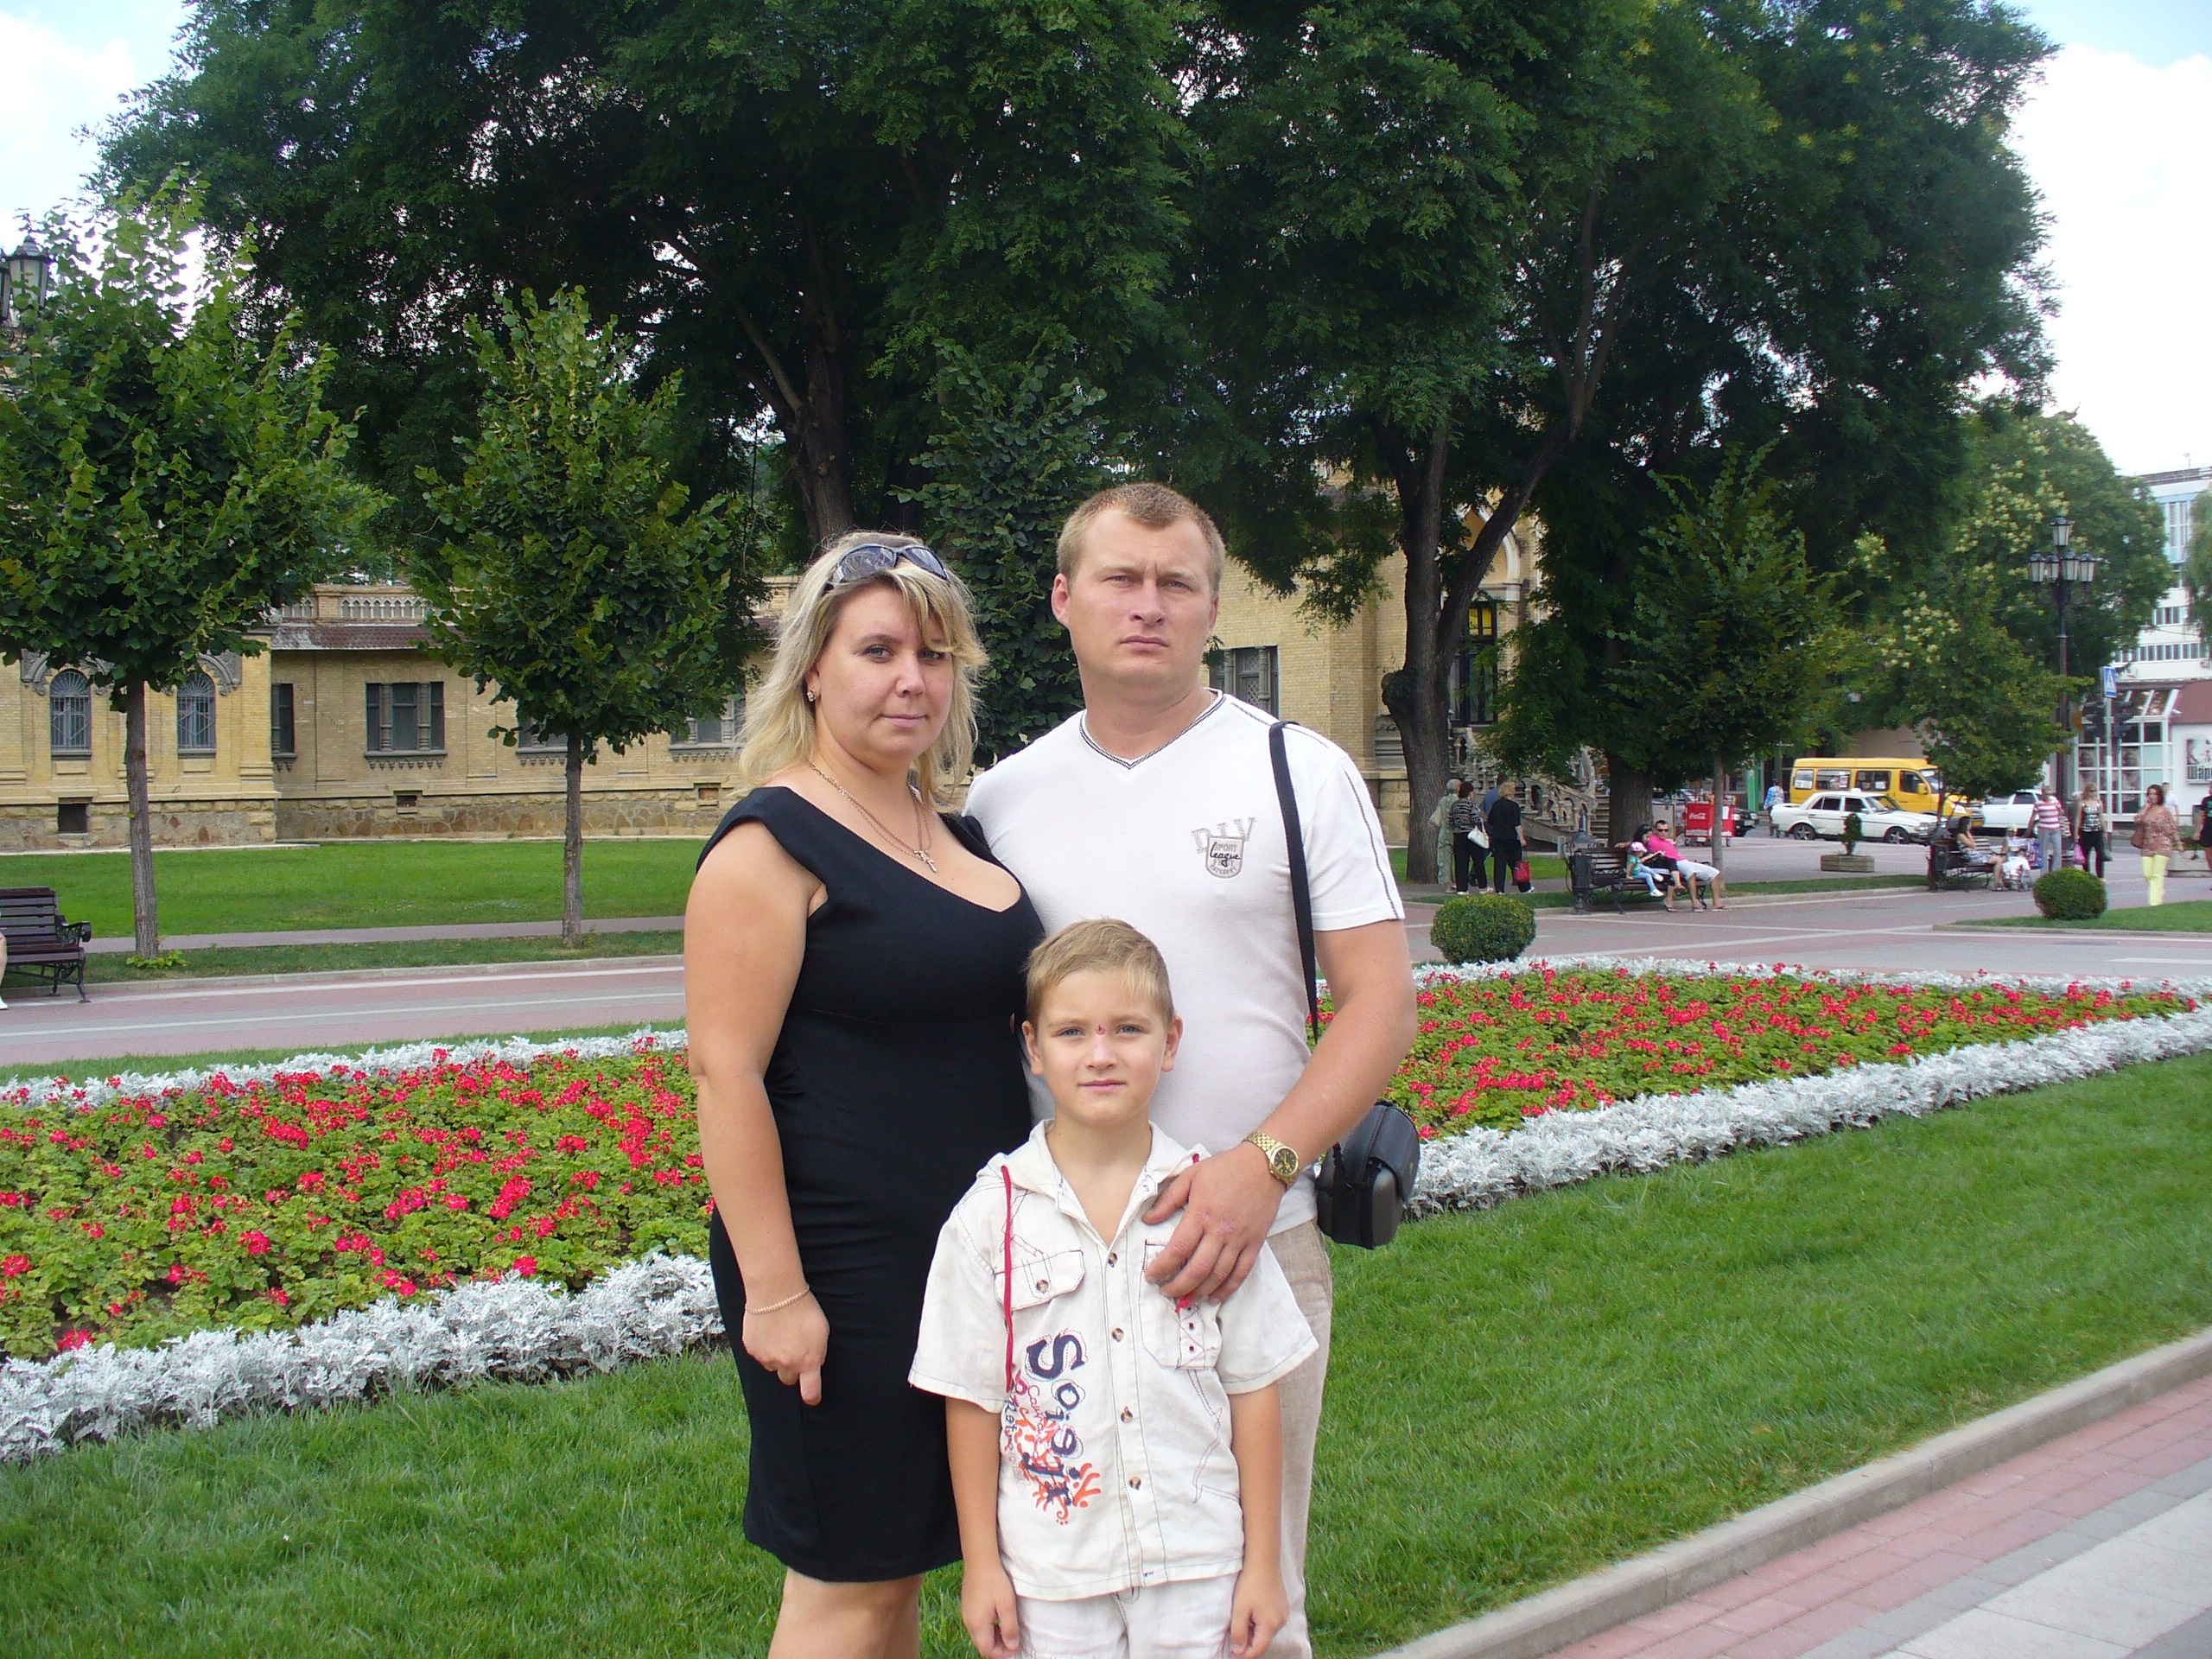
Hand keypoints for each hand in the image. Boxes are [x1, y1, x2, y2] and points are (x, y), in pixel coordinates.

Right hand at [742, 1293, 827, 1404]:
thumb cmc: (804, 1308)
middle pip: (788, 1380)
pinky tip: (767, 1328)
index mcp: (807, 1362)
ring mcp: (767, 1358)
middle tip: (793, 1351)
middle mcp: (786, 1364)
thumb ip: (817, 1353)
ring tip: (780, 1333)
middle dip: (791, 1370)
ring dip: (776, 1357)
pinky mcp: (752, 1349)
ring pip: (772, 1366)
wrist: (776, 1292)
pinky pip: (758, 1353)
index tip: (812, 1397)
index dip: (811, 1397)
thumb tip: (812, 1364)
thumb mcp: (822, 1331)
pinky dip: (762, 1345)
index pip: (810, 1392)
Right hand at [960, 1559, 1021, 1657]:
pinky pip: (977, 1625)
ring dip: (993, 1638)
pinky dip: (988, 1628)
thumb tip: (1012, 1647)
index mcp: (978, 1625)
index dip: (1002, 1653)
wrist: (980, 1561)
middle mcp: (969, 1623)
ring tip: (1008, 1630)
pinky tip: (997, 1619)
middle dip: (998, 1647)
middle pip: (982, 1645)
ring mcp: (966, 1614)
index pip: (988, 1650)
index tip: (1016, 1647)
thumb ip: (1010, 1628)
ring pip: (979, 1635)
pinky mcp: (967, 1606)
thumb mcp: (1007, 1606)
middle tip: (1014, 1641)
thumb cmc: (995, 1582)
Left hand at [1142, 1143, 1285, 1302]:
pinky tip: (1215, 1297)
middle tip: (1166, 1292)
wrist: (1265, 1165)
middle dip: (1179, 1286)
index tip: (1152, 1276)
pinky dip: (1227, 1289)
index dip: (1162, 1267)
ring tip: (1187, 1299)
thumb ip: (1169, 1199)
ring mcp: (1240, 1239)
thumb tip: (1148, 1220)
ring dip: (1201, 1292)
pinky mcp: (1255, 1243)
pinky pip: (1241, 1273)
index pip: (1178, 1248)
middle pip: (1197, 1269)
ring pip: (1219, 1275)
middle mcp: (1220, 1231)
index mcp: (1202, 1213)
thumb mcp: (1192, 1175)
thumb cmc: (1226, 1168)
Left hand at [1229, 1561, 1287, 1656]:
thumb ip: (1239, 1633)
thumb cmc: (1250, 1584)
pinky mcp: (1282, 1606)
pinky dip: (1260, 1624)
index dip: (1245, 1656)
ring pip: (1267, 1632)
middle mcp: (1281, 1621)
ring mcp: (1283, 1613)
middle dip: (1249, 1645)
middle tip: (1233, 1643)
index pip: (1258, 1650)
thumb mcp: (1240, 1610)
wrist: (1264, 1561)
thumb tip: (1238, 1652)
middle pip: (1264, 1642)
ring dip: (1254, 1634)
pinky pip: (1270, 1622)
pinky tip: (1250, 1616)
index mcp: (1270, 1625)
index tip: (1232, 1656)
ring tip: (1240, 1628)